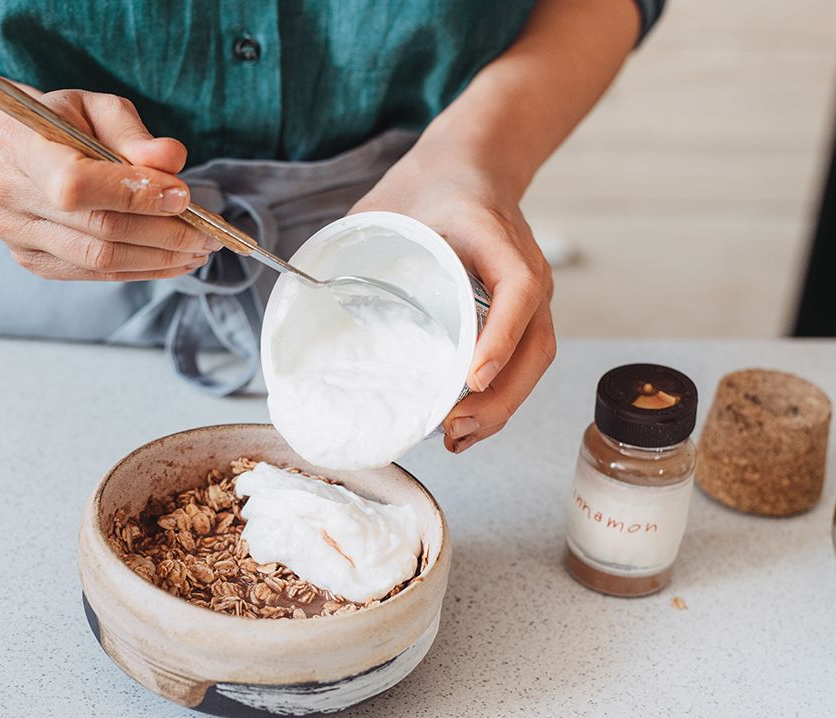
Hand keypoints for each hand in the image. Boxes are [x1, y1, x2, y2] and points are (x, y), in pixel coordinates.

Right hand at [0, 89, 219, 280]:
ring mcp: (18, 237)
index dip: (133, 194)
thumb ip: (134, 134)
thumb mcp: (98, 109)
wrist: (16, 152)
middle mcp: (9, 197)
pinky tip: (174, 259)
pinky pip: (96, 274)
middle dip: (164, 233)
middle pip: (98, 228)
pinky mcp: (34, 262)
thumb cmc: (65, 124)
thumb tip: (172, 161)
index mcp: (20, 148)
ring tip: (199, 249)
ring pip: (100, 260)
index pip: (76, 184)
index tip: (183, 195)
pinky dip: (143, 269)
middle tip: (210, 232)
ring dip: (160, 258)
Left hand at [350, 144, 555, 453]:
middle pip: (535, 343)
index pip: (517, 289)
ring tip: (459, 436)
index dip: (500, 336)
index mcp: (493, 236)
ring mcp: (531, 291)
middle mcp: (526, 268)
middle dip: (501, 396)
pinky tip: (470, 421)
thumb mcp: (385, 205)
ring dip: (504, 406)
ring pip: (535, 359)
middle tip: (453, 427)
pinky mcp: (525, 310)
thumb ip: (350, 244)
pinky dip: (504, 394)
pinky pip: (526, 357)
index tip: (472, 378)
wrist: (473, 163)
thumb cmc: (428, 185)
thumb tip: (300, 294)